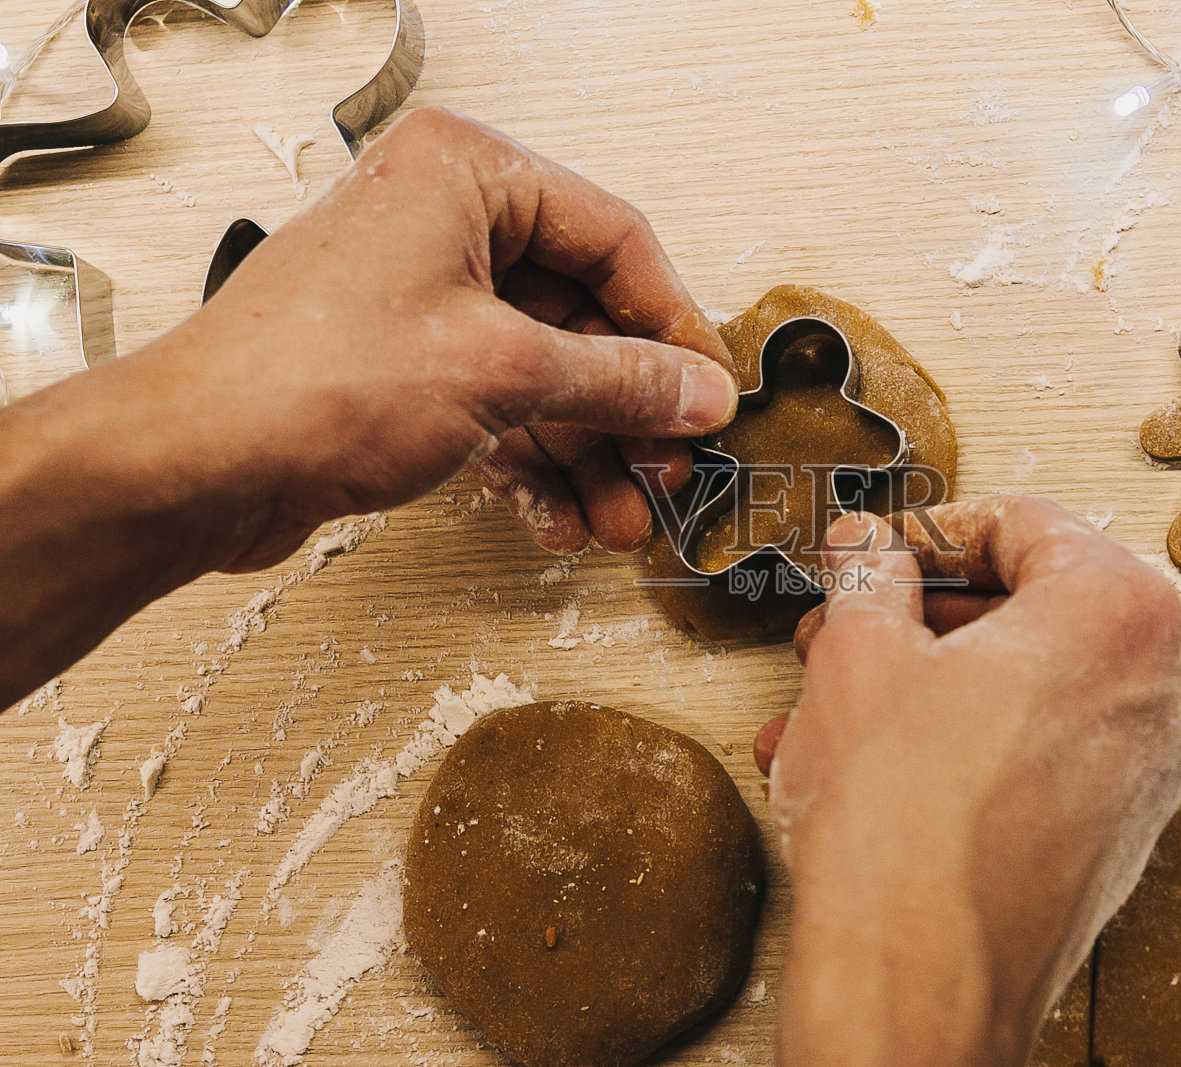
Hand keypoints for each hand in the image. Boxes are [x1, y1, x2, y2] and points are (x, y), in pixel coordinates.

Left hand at [173, 105, 736, 566]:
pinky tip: (561, 518)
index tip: (707, 390)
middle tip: (665, 467)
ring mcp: (420, 296)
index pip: (614, 238)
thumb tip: (696, 391)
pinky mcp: (402, 366)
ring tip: (620, 514)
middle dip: (627, 408)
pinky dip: (533, 464)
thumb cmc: (301, 383)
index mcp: (464, 173)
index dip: (672, 323)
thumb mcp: (503, 373)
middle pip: (581, 314)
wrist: (192, 465)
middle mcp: (442, 222)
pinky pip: (498, 408)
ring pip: (543, 372)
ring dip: (588, 451)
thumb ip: (620, 381)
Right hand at [765, 497, 1180, 1066]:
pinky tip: (865, 763)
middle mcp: (1157, 688)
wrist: (918, 986)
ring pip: (1019, 686)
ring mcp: (1143, 770)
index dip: (932, 529)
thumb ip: (868, 574)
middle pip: (1026, 606)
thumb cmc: (905, 830)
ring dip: (919, 683)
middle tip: (846, 624)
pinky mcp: (1112, 836)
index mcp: (1119, 613)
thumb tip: (868, 549)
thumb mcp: (857, 653)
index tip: (881, 553)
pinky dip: (953, 744)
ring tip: (827, 702)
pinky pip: (1029, 753)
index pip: (1023, 522)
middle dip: (918, 615)